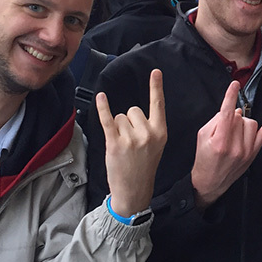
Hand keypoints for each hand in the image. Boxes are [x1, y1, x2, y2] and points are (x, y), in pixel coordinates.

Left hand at [96, 69, 167, 216]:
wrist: (134, 190)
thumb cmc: (144, 166)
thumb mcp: (157, 146)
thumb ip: (150, 127)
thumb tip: (133, 112)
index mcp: (161, 132)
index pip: (158, 104)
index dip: (156, 87)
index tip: (155, 71)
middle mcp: (147, 133)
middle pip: (132, 110)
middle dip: (129, 122)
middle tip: (131, 142)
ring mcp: (131, 139)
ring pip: (119, 117)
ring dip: (118, 128)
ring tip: (123, 146)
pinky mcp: (114, 143)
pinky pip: (107, 119)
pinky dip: (103, 107)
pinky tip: (101, 97)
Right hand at [190, 81, 261, 207]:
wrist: (210, 182)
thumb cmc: (204, 159)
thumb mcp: (202, 136)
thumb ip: (216, 120)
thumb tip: (232, 110)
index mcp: (219, 141)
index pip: (227, 113)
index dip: (231, 96)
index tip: (234, 85)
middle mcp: (235, 147)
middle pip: (238, 117)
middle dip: (231, 117)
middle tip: (223, 128)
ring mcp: (246, 151)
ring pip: (250, 122)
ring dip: (242, 122)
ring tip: (233, 131)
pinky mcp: (253, 154)